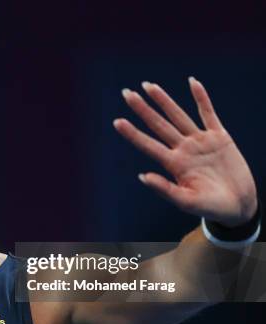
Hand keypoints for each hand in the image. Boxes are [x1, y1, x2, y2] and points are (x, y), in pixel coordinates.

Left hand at [114, 77, 257, 226]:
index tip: (117, 121)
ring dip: (164, 100)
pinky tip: (192, 83)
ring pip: (178, 116)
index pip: (148, 145)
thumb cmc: (210, 208)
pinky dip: (201, 98)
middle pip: (159, 125)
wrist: (238, 207)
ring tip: (148, 86)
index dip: (133, 133)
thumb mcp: (187, 202)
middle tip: (126, 93)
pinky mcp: (220, 138)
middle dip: (143, 109)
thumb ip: (165, 189)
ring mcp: (200, 142)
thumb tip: (142, 177)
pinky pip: (209, 114)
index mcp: (174, 164)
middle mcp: (183, 149)